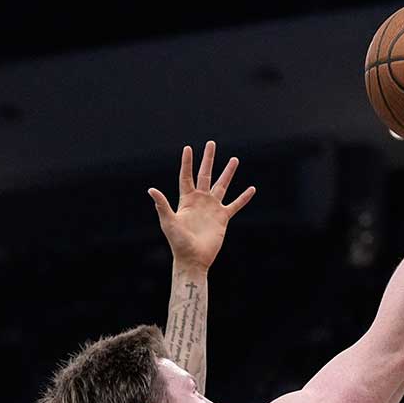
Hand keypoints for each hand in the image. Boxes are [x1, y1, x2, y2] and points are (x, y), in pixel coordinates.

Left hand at [149, 140, 256, 271]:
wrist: (193, 259)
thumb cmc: (178, 243)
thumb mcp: (169, 222)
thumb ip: (162, 205)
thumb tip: (151, 189)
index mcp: (186, 200)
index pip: (186, 176)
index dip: (187, 162)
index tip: (188, 148)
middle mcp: (200, 201)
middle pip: (205, 175)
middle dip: (208, 159)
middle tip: (211, 143)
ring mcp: (212, 208)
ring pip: (222, 185)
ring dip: (228, 172)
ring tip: (235, 159)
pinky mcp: (223, 218)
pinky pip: (235, 205)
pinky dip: (244, 197)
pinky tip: (252, 189)